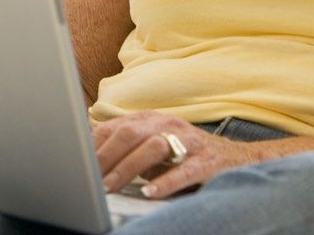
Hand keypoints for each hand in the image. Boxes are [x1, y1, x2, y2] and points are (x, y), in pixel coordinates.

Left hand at [93, 111, 260, 199]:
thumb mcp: (154, 145)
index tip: (75, 162)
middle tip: (88, 179)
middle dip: (105, 157)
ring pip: (153, 147)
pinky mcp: (207, 160)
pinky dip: (166, 182)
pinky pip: (185, 170)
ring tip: (110, 187)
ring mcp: (189, 140)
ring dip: (128, 168)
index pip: (116, 127)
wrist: (238, 158)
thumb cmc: (186, 154)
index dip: (94, 144)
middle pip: (130, 134)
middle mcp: (168, 124)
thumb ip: (127, 147)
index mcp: (151, 119)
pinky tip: (150, 193)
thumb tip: (90, 158)